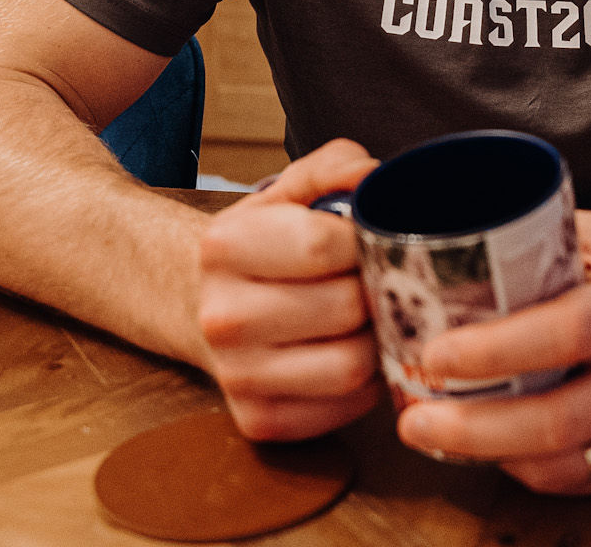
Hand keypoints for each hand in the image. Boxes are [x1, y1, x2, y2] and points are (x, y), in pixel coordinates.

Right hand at [196, 138, 381, 440]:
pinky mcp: (258, 422)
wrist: (206, 305)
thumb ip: (335, 168)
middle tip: (383, 281)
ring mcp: (236, 375)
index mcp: (225, 246)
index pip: (322, 246)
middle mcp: (221, 316)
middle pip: (344, 309)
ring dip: (378, 342)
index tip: (369, 238)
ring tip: (375, 318)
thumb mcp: (291, 191)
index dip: (365, 240)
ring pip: (349, 367)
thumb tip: (374, 176)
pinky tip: (354, 353)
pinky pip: (342, 410)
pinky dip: (365, 386)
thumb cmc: (266, 243)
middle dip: (378, 291)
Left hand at [394, 211, 590, 492]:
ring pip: (563, 464)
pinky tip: (488, 449)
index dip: (493, 350)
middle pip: (556, 421)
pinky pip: (581, 480)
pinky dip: (526, 469)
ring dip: (487, 456)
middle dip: (471, 428)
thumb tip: (461, 241)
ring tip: (433, 433)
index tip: (433, 353)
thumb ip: (550, 243)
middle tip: (412, 417)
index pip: (565, 333)